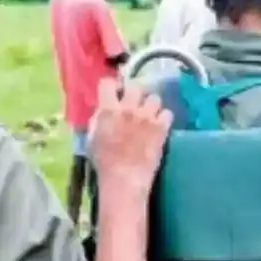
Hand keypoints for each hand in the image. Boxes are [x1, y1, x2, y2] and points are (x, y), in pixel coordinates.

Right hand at [89, 79, 172, 195]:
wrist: (124, 178)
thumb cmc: (104, 161)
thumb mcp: (92, 137)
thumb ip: (98, 118)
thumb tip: (103, 109)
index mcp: (108, 110)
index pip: (108, 83)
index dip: (111, 86)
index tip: (114, 93)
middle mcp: (129, 108)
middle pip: (135, 86)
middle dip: (134, 93)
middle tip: (134, 103)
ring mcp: (147, 117)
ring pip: (155, 97)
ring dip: (151, 105)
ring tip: (149, 115)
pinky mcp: (162, 128)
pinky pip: (168, 113)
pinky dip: (164, 118)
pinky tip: (159, 125)